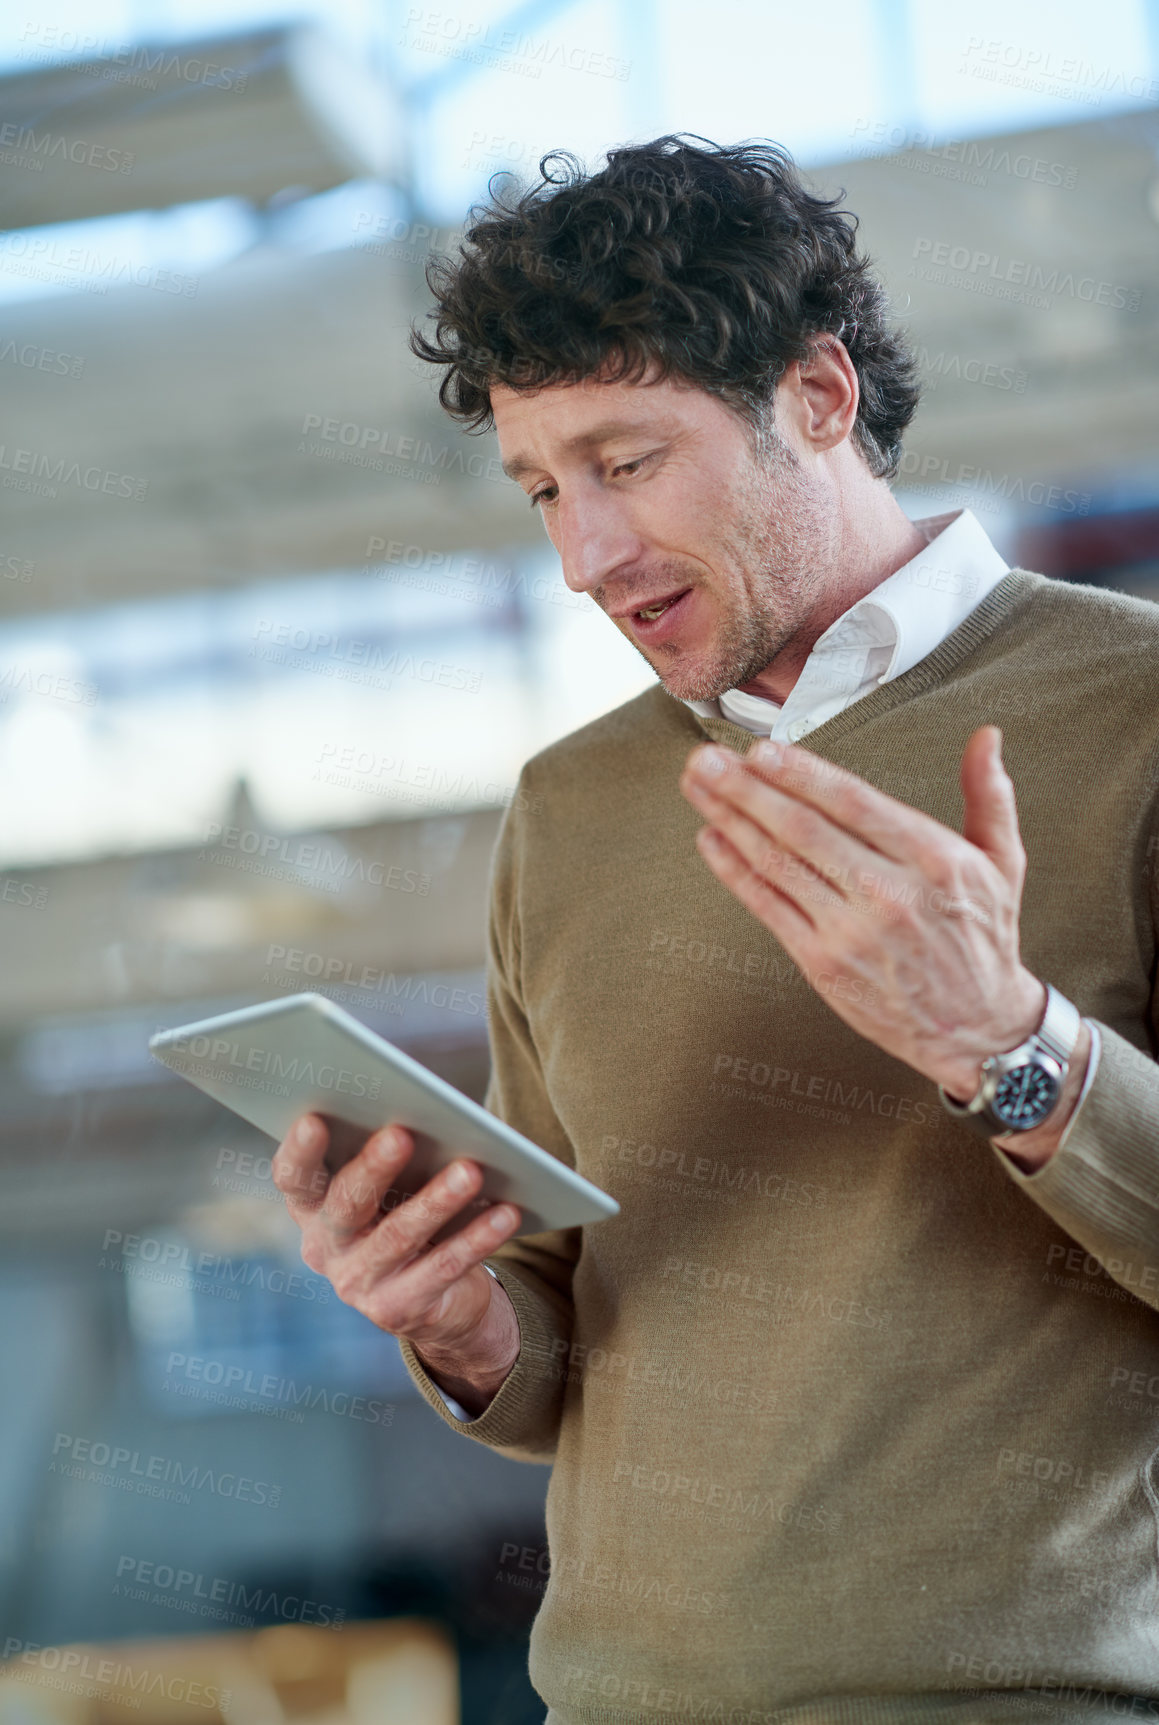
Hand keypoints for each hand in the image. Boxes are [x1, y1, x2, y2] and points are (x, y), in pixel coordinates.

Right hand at [271, 1115, 521, 1385]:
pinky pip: (444, 1267)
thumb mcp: (390, 1189)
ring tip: (471, 1171)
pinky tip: (505, 1212)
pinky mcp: (398, 1310)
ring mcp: (358, 1284)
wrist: (437, 1301)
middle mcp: (327, 1248)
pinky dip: (477, 1238)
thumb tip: (427, 1112)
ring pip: (399, 1235)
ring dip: (437, 1201)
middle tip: (401, 1133)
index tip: (313, 1118)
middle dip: (373, 1167)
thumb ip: (390, 1156)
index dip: (300, 1151)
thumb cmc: (408, 1215)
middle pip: (346, 1205)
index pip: (294, 1178)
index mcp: (313, 1208)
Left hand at [679, 725, 1044, 1099]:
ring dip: (729, 820)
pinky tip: (711, 840)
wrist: (977, 1029)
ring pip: (778, 864)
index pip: (853, 803)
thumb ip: (989, 795)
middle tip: (707, 759)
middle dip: (746, 789)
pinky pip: (768, 908)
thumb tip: (986, 737)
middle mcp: (889, 894)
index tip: (762, 749)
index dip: (801, 773)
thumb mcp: (1002, 862)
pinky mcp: (823, 964)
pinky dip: (734, 871)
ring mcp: (851, 932)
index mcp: (933, 860)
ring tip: (698, 786)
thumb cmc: (983, 939)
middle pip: (802, 830)